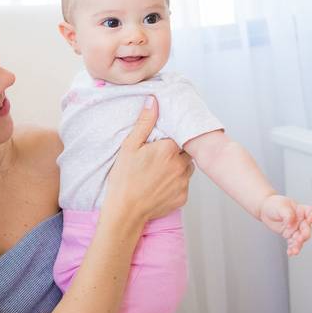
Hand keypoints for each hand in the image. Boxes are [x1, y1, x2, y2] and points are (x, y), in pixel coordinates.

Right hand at [104, 96, 194, 224]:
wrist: (125, 211)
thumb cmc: (124, 179)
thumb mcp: (129, 146)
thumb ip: (144, 122)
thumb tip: (154, 101)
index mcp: (169, 148)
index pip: (180, 135)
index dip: (171, 138)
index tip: (161, 143)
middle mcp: (181, 165)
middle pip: (186, 151)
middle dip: (176, 152)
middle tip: (159, 157)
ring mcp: (183, 182)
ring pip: (187, 168)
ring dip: (178, 166)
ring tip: (159, 171)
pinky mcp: (183, 197)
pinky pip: (184, 184)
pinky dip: (176, 183)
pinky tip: (160, 185)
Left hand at [259, 195, 311, 255]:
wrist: (264, 210)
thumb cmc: (274, 204)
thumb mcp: (281, 206)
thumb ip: (288, 215)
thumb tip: (290, 224)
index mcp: (301, 210)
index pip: (311, 212)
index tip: (310, 220)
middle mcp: (300, 220)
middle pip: (307, 228)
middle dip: (305, 234)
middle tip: (300, 238)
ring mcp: (295, 228)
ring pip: (300, 238)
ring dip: (299, 245)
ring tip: (295, 250)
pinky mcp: (289, 235)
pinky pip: (292, 243)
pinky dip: (292, 248)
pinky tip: (290, 253)